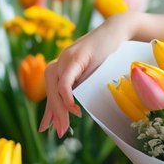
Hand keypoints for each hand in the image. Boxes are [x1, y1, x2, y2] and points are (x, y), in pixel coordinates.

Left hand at [39, 13, 134, 136]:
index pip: (50, 93)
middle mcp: (60, 62)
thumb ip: (80, 86)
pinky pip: (66, 78)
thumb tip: (74, 107)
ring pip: (55, 87)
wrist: (117, 31)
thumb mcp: (91, 73)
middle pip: (50, 92)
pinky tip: (71, 106)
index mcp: (61, 67)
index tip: (47, 128)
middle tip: (59, 132)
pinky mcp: (76, 56)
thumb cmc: (107, 53)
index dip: (49, 112)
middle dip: (54, 114)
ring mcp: (66, 57)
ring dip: (59, 108)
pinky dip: (66, 93)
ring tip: (64, 125)